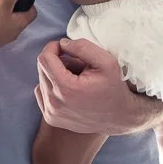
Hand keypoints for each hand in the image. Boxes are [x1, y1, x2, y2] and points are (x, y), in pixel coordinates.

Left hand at [34, 38, 162, 134]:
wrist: (121, 117)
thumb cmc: (115, 87)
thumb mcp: (106, 61)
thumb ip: (82, 47)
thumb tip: (62, 44)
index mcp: (66, 89)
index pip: (44, 58)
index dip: (53, 47)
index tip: (66, 48)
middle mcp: (55, 104)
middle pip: (42, 69)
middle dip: (57, 61)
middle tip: (77, 65)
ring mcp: (52, 114)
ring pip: (41, 81)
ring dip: (55, 75)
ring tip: (76, 79)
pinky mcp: (51, 119)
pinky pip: (42, 94)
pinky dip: (52, 87)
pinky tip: (69, 90)